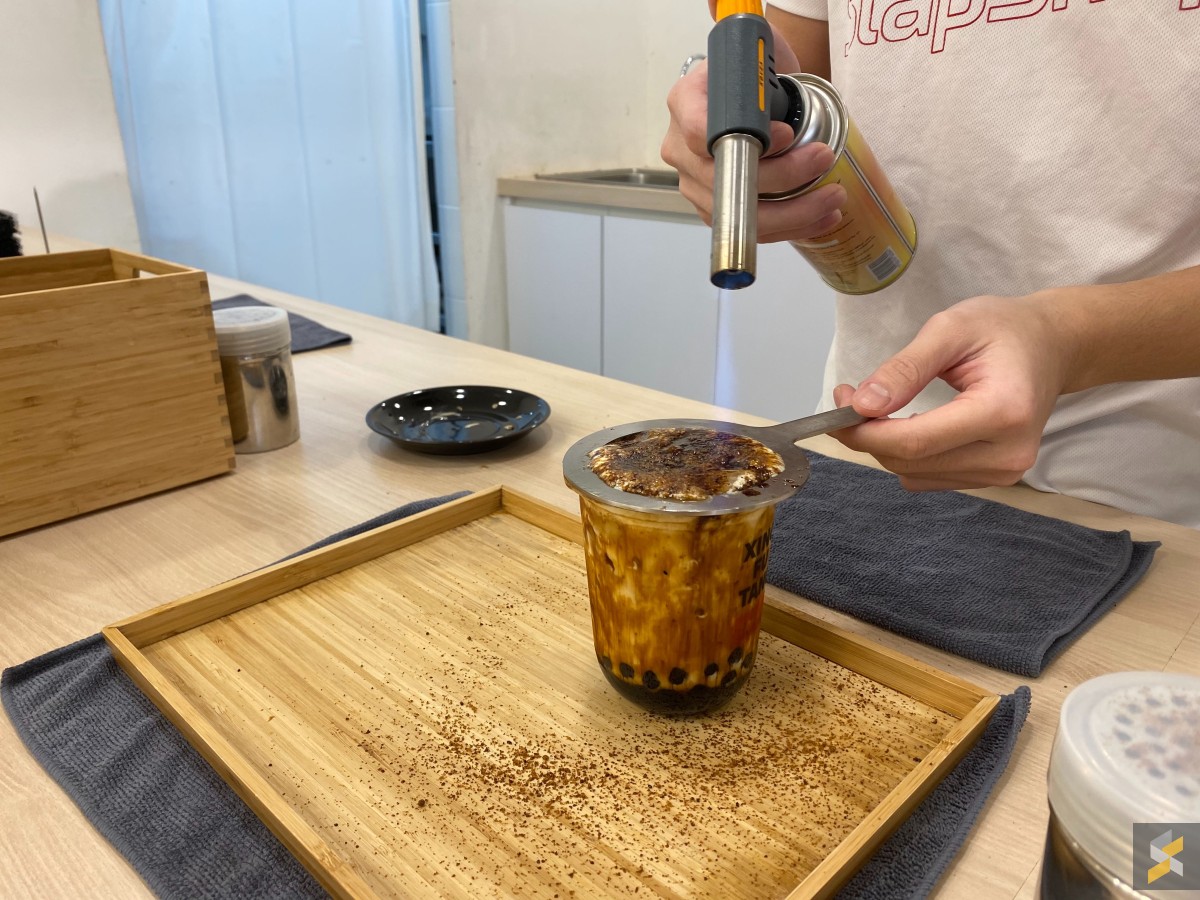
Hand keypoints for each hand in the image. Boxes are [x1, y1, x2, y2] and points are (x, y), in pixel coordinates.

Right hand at [660, 36, 845, 241]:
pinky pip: (747, 227)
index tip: (787, 134)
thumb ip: (764, 75)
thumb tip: (779, 126)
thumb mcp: (759, 56)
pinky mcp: (713, 208)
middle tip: (824, 160)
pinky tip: (821, 218)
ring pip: (737, 211)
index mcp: (685, 102)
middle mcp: (680, 148)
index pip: (699, 130)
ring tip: (834, 198)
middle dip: (783, 178)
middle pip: (723, 178)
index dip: (742, 140)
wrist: (748, 92)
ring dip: (793, 212)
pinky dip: (790, 227)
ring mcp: (693, 182)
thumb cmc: (754, 72)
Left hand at [830, 293, 1071, 490]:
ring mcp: (1004, 473)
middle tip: (848, 397)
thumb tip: (862, 404)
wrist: (1052, 346)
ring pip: (915, 474)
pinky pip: (929, 477)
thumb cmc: (1004, 329)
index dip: (866, 431)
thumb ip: (905, 368)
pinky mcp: (994, 479)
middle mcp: (1008, 453)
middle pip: (911, 463)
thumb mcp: (950, 328)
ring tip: (877, 405)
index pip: (916, 442)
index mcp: (1003, 411)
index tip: (839, 403)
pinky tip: (906, 424)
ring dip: (884, 445)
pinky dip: (906, 454)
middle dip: (868, 435)